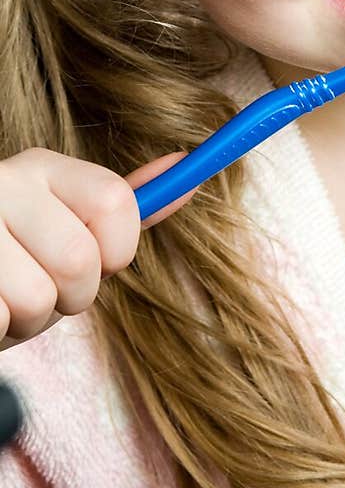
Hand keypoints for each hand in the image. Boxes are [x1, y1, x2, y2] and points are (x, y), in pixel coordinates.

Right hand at [0, 147, 195, 350]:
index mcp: (41, 167)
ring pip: (38, 300)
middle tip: (43, 287)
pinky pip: (1, 320)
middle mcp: (4, 183)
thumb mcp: (68, 227)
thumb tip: (184, 167)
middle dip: (71, 296)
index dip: (118, 250)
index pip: (115, 202)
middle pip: (80, 260)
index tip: (102, 262)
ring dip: (29, 320)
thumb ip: (122, 207)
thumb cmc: (15, 262)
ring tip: (9, 299)